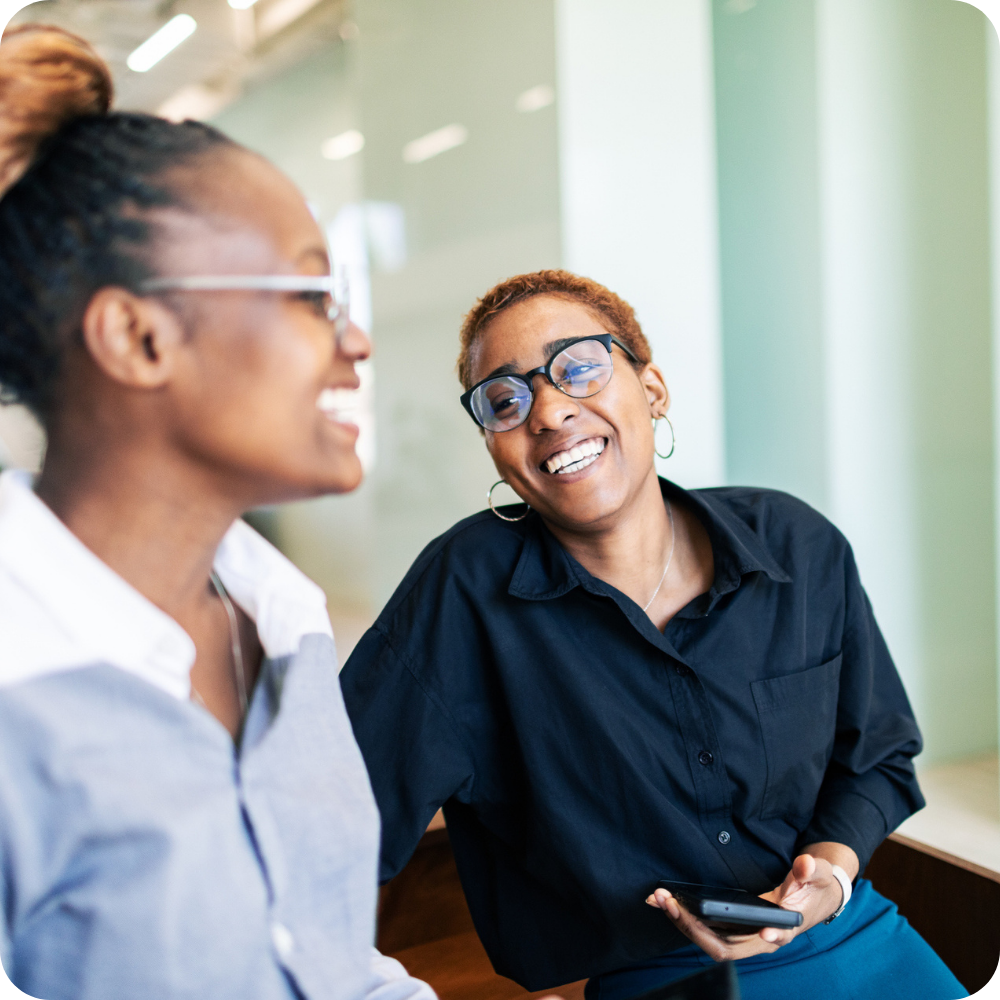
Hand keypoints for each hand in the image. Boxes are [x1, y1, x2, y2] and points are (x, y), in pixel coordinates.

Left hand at [645, 850, 853, 962]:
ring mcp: (745, 935)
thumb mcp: (818, 874)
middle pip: (723, 945)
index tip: (750, 927)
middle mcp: (760, 938)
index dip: (754, 936)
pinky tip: (667, 902)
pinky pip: (706, 929)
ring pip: (709, 940)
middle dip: (693, 927)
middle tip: (669, 903)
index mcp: (783, 928)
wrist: (814, 895)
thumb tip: (803, 866)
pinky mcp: (733, 927)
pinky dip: (685, 917)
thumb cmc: (815, 887)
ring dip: (683, 922)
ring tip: (659, 899)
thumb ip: (811, 869)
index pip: (766, 939)